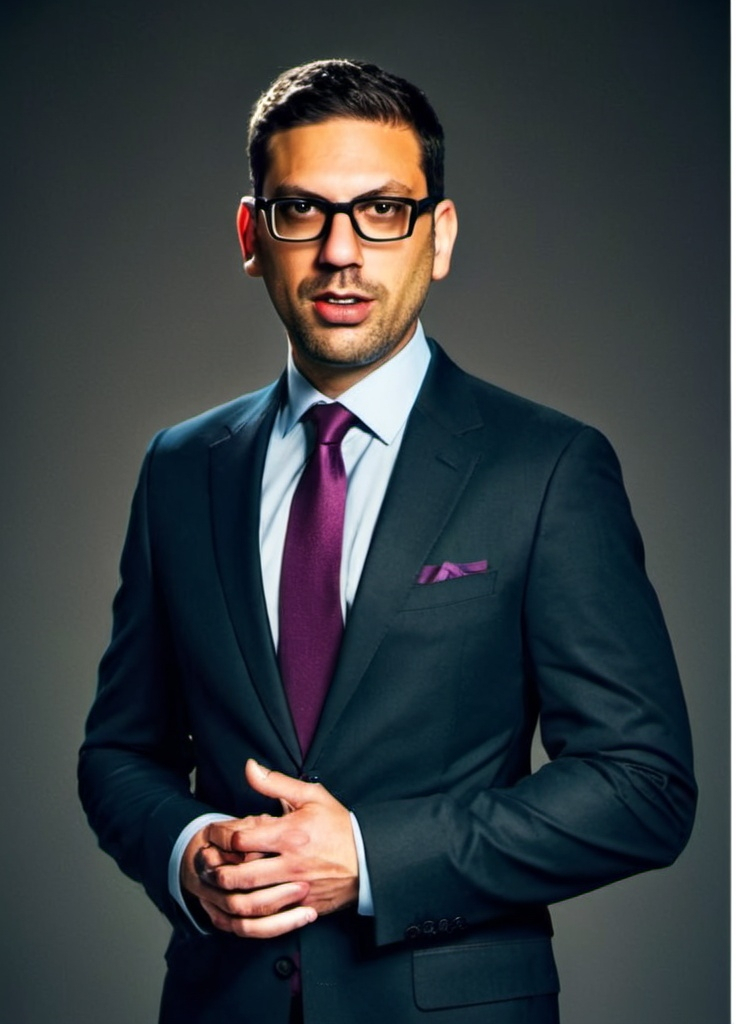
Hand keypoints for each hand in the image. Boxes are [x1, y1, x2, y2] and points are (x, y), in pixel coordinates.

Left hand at [181, 759, 358, 937]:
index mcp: (290, 834)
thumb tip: (250, 768)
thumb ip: (276, 783)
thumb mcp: (311, 797)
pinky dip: (248, 913)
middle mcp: (291, 864)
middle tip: (207, 863)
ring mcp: (297, 888)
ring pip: (250, 900)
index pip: (241, 837)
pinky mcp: (303, 906)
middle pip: (239, 875)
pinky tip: (237, 903)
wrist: (370, 859)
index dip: (220, 835)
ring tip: (217, 884)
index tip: (214, 832)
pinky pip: (269, 917)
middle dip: (216, 870)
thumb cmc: (339, 825)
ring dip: (227, 894)